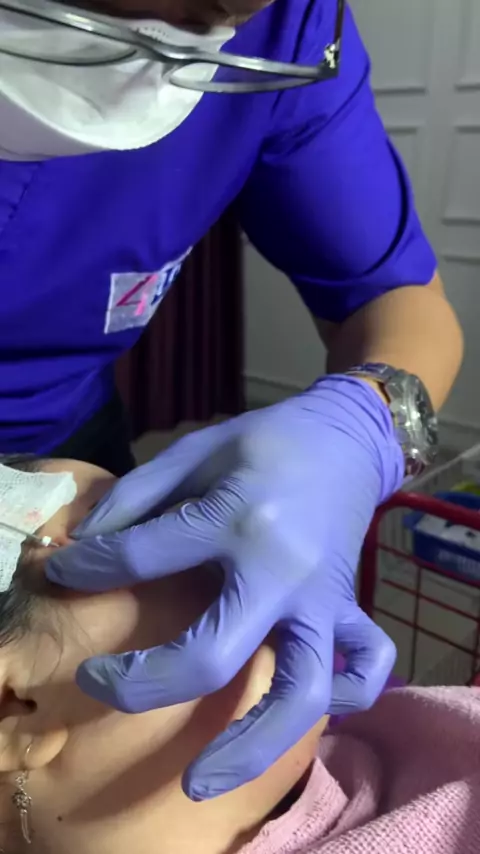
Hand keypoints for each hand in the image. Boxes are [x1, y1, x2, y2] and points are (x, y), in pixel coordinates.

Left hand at [47, 376, 403, 799]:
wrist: (344, 436)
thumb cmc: (263, 440)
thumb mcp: (194, 448)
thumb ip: (138, 494)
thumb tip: (86, 544)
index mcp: (238, 518)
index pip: (143, 556)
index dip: (89, 566)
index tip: (64, 570)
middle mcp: (281, 572)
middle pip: (210, 656)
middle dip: (140, 682)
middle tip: (97, 681)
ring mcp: (322, 601)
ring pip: (299, 694)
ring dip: (248, 747)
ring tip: (197, 784)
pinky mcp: (347, 610)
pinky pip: (363, 669)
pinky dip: (343, 699)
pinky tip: (301, 711)